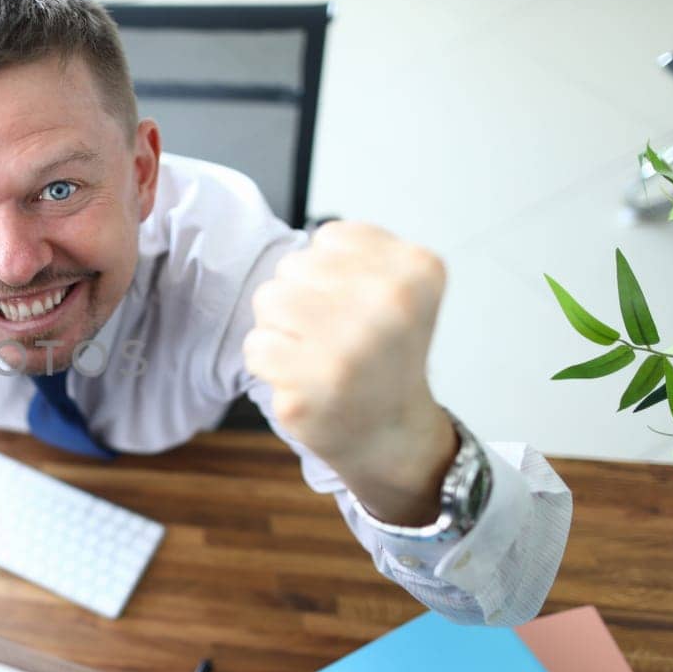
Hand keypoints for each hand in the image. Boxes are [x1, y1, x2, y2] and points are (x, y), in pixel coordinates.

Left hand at [242, 222, 455, 522]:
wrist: (391, 433)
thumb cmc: (383, 356)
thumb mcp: (401, 287)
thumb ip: (354, 254)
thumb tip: (294, 251)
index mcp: (416, 269)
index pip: (329, 237)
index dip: (329, 273)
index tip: (356, 307)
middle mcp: (389, 303)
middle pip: (293, 266)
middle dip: (300, 298)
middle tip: (333, 337)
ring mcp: (349, 346)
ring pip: (268, 299)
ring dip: (279, 328)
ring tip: (313, 354)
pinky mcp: (311, 384)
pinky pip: (256, 345)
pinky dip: (269, 363)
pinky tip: (302, 379)